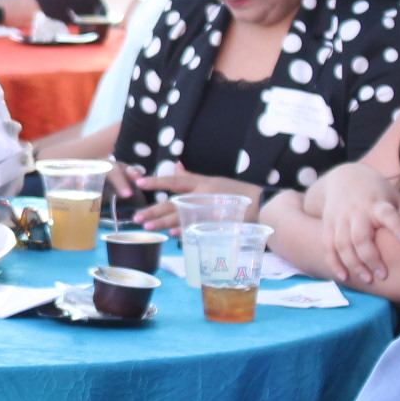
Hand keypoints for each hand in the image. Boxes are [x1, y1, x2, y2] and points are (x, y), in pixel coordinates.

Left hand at [134, 168, 258, 230]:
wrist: (262, 204)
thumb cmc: (236, 192)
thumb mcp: (213, 180)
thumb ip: (192, 177)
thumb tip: (175, 166)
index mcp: (201, 183)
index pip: (175, 181)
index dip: (157, 181)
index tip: (139, 182)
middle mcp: (203, 196)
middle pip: (174, 203)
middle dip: (154, 210)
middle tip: (137, 217)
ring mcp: (209, 211)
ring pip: (181, 217)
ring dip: (163, 223)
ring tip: (147, 227)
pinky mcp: (216, 225)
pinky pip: (197, 229)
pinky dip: (185, 232)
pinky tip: (173, 234)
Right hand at [310, 164, 399, 284]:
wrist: (344, 177)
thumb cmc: (378, 193)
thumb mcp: (393, 196)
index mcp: (377, 203)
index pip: (388, 214)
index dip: (397, 227)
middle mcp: (357, 211)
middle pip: (360, 237)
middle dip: (371, 258)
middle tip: (383, 275)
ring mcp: (340, 219)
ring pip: (343, 245)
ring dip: (354, 264)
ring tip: (368, 279)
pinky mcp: (328, 225)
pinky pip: (328, 247)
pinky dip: (334, 263)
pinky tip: (344, 277)